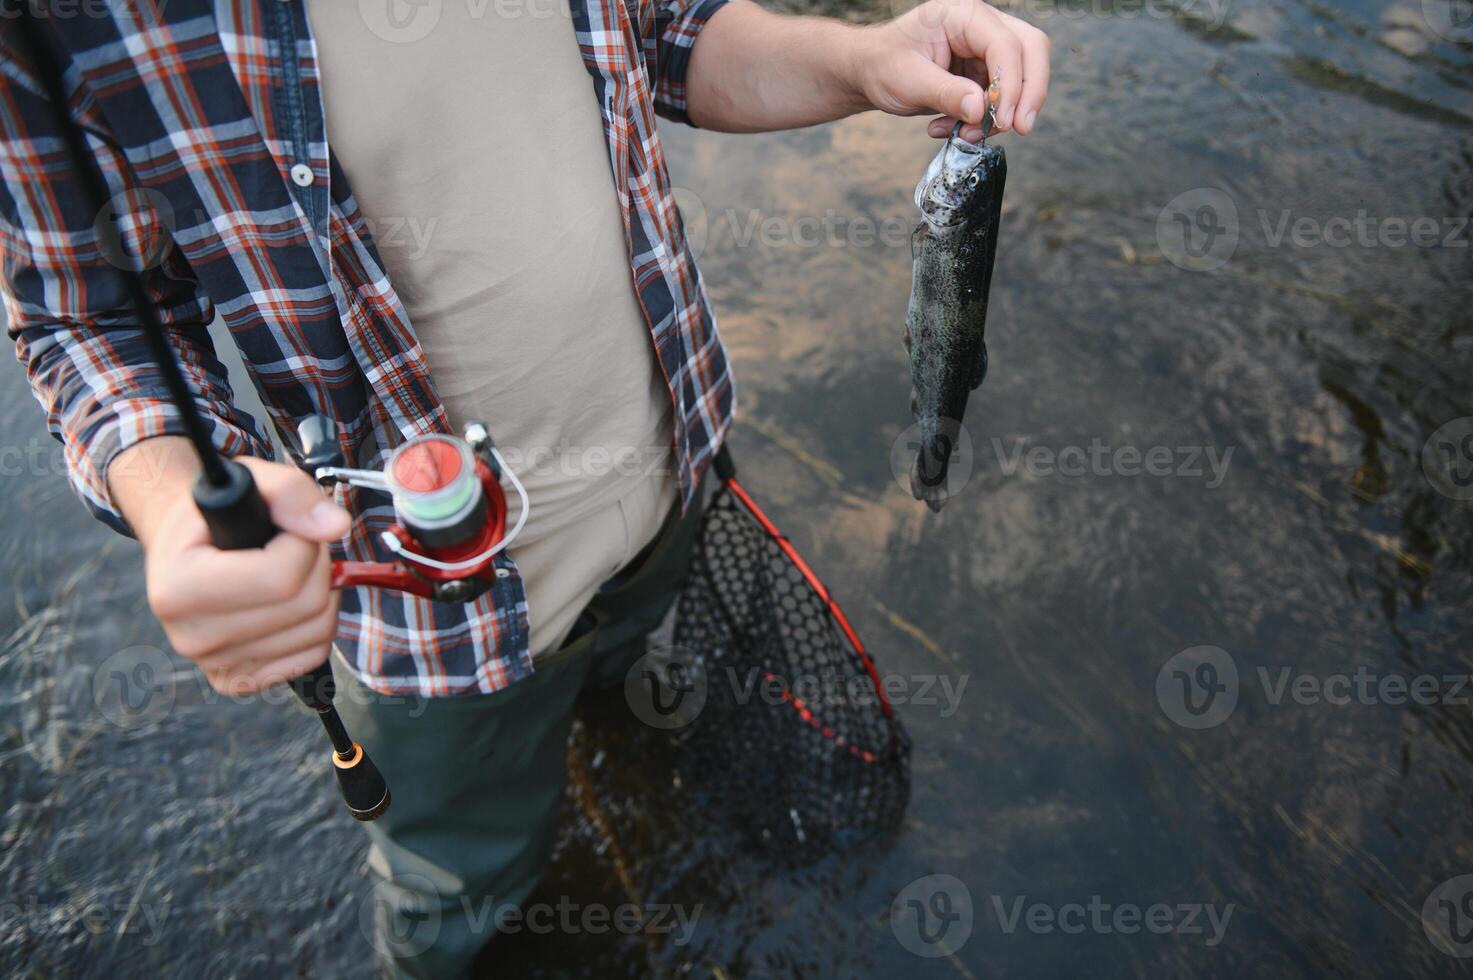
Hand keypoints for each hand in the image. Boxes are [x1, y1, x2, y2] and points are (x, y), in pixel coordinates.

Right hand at [134, 453, 350, 694]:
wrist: (186, 550)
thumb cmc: (219, 515)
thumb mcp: (250, 482)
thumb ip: (292, 494)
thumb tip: (335, 527)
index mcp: (178, 589)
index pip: (282, 576)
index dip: (304, 542)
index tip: (288, 527)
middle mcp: (191, 638)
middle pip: (306, 604)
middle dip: (317, 564)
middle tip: (294, 545)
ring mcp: (215, 666)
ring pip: (318, 630)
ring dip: (322, 591)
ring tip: (289, 569)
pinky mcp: (239, 682)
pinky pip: (314, 654)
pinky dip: (316, 622)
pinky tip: (287, 601)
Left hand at [849, 0, 1049, 139]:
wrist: (870, 72)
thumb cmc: (883, 65)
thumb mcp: (908, 81)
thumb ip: (945, 93)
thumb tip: (980, 109)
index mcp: (964, 16)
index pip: (1006, 44)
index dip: (1011, 84)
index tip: (1003, 121)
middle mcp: (982, 25)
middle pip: (1032, 50)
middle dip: (1030, 92)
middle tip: (1020, 129)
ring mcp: (986, 47)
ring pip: (1023, 75)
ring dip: (1003, 113)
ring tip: (967, 134)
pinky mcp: (985, 71)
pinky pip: (1003, 96)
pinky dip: (986, 119)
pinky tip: (956, 128)